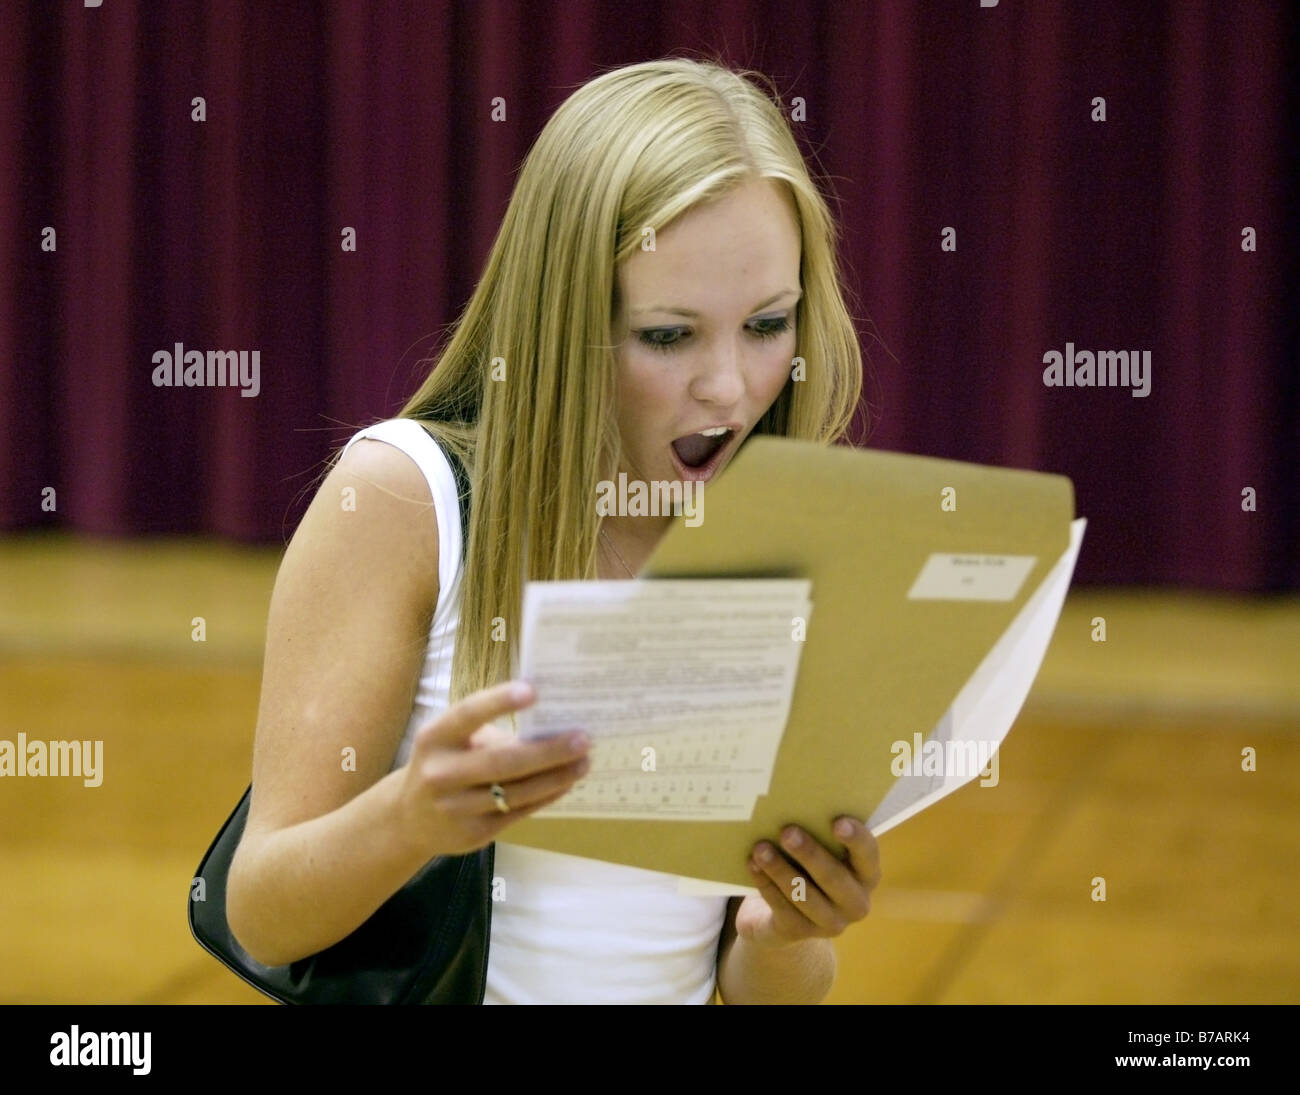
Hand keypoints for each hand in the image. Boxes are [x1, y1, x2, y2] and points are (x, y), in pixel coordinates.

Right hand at [397, 680, 589, 857]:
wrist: (408, 819)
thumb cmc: (443, 764)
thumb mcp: (451, 741)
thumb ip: (489, 733)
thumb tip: (549, 727)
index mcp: (435, 738)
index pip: (468, 714)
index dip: (499, 701)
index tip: (534, 691)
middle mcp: (441, 773)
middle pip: (502, 761)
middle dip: (548, 751)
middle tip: (582, 739)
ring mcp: (456, 807)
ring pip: (516, 792)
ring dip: (556, 776)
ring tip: (583, 762)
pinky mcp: (473, 834)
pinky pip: (518, 812)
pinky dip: (546, 796)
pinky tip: (565, 783)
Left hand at [736, 817, 880, 949]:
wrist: (785, 915)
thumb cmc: (807, 867)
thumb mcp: (819, 851)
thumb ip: (818, 833)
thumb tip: (796, 804)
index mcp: (866, 875)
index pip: (867, 854)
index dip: (855, 838)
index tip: (837, 821)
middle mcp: (855, 903)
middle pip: (833, 877)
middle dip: (809, 853)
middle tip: (787, 831)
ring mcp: (830, 923)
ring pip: (803, 894)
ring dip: (780, 869)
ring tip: (760, 848)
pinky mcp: (800, 932)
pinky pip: (782, 907)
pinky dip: (765, 884)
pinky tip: (753, 865)